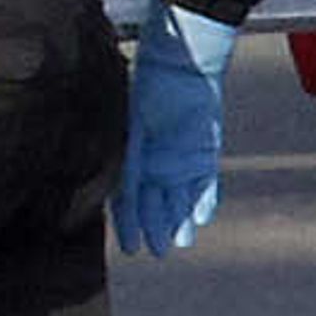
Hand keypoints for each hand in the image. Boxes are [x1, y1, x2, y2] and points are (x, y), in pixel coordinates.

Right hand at [112, 3, 240, 257]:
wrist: (180, 64)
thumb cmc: (146, 88)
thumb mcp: (128, 124)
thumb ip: (122, 158)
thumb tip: (109, 190)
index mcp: (127, 156)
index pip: (125, 197)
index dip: (127, 223)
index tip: (130, 247)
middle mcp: (152, 162)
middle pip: (153, 203)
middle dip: (155, 228)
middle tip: (157, 251)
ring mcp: (179, 159)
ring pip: (179, 198)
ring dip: (179, 221)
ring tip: (180, 242)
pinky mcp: (204, 153)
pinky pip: (205, 183)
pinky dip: (205, 200)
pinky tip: (203, 217)